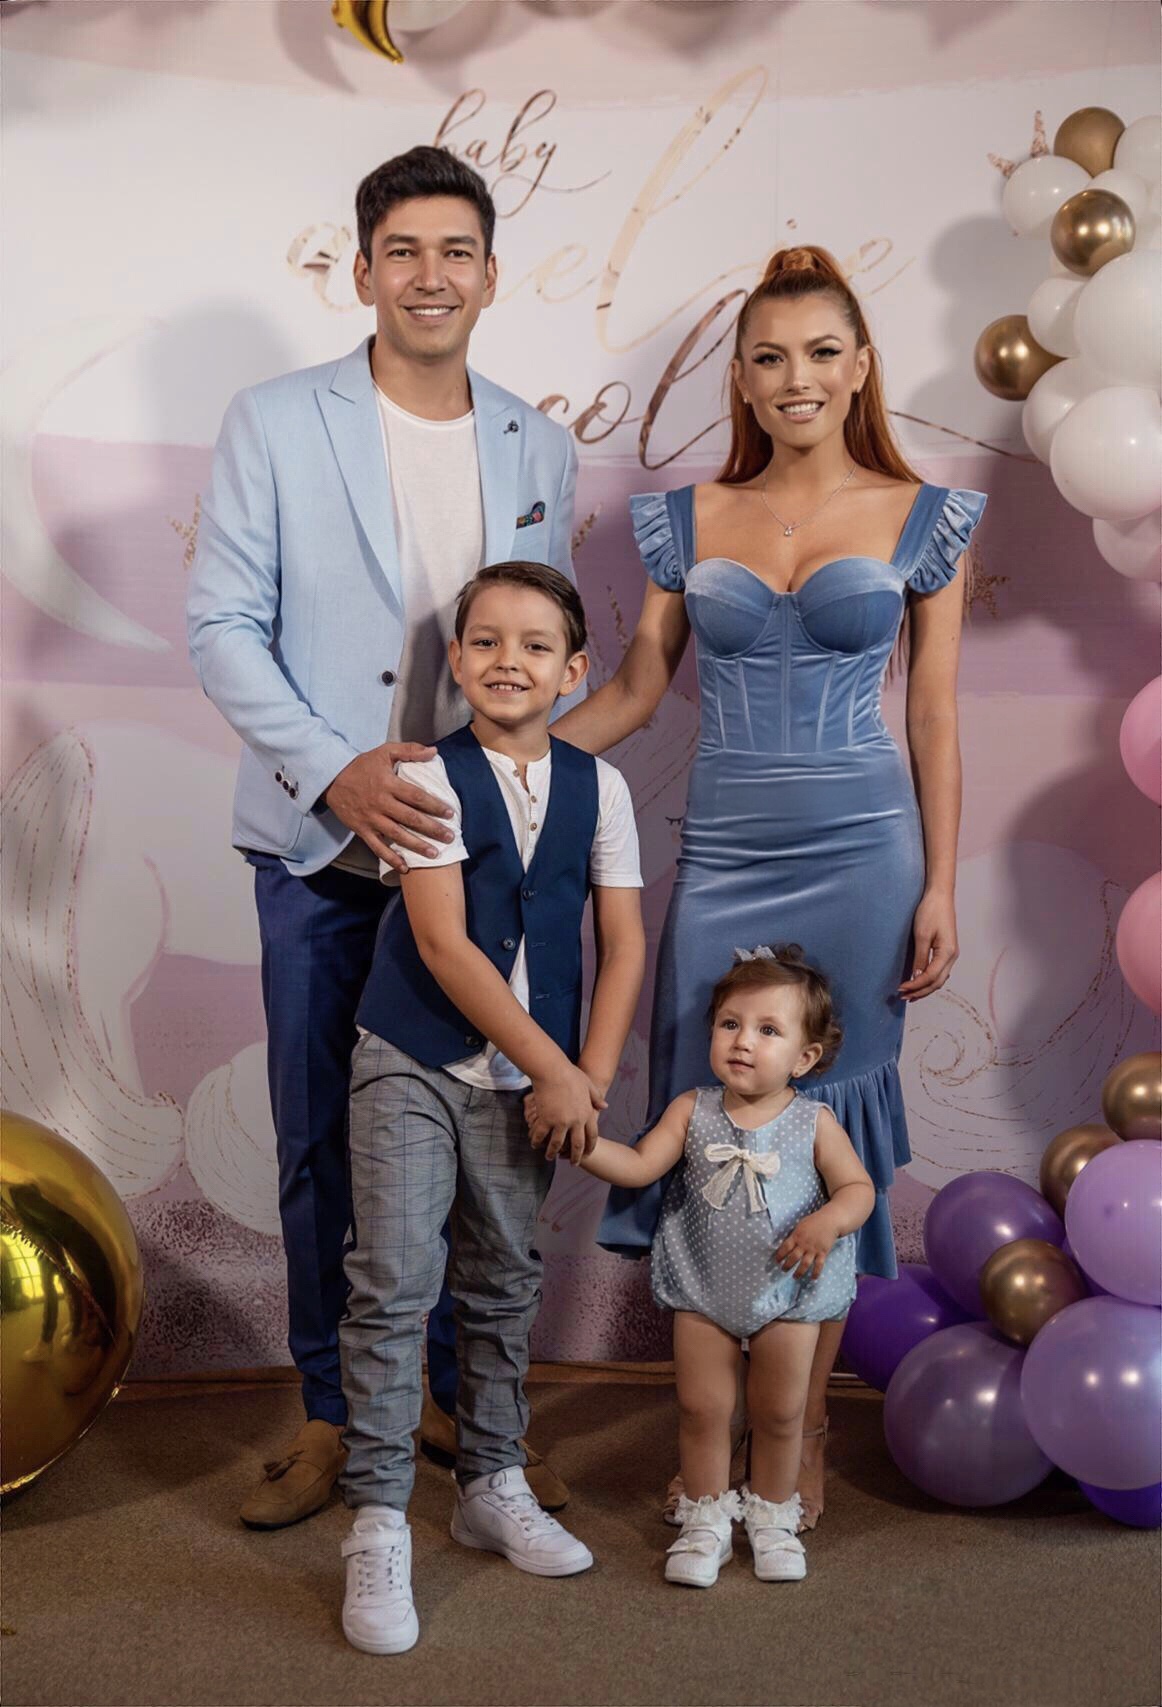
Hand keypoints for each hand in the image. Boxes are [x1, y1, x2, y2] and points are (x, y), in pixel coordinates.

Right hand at [322, 744, 453, 871]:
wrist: (330, 778)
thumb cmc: (361, 766)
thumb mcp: (384, 752)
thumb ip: (410, 750)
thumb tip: (433, 751)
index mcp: (388, 784)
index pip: (416, 796)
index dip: (434, 805)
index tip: (450, 813)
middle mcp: (381, 803)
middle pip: (410, 818)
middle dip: (432, 829)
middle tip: (450, 837)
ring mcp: (371, 819)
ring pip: (397, 835)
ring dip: (416, 846)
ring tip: (434, 854)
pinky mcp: (362, 830)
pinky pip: (377, 847)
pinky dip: (391, 859)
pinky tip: (405, 868)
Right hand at [527, 1066, 606, 1162]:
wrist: (552, 1070)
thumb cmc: (570, 1074)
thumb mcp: (588, 1085)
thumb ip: (596, 1097)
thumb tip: (605, 1107)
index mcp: (587, 1113)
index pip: (592, 1136)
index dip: (590, 1147)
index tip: (587, 1154)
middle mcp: (575, 1121)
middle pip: (576, 1145)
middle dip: (575, 1157)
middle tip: (572, 1164)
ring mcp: (560, 1122)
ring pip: (557, 1144)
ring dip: (553, 1153)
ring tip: (549, 1157)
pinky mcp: (546, 1119)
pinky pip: (541, 1135)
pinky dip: (537, 1142)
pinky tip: (535, 1145)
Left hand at [775, 1211, 836, 1281]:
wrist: (830, 1220)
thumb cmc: (814, 1221)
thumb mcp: (800, 1225)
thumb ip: (794, 1235)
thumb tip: (787, 1245)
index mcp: (797, 1236)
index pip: (785, 1247)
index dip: (780, 1255)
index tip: (777, 1261)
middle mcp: (804, 1244)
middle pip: (794, 1257)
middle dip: (787, 1265)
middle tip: (783, 1270)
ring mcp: (814, 1249)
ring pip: (805, 1263)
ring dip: (799, 1272)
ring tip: (795, 1277)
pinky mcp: (823, 1252)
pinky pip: (819, 1265)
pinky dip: (816, 1272)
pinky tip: (812, 1278)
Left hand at [899, 888, 957, 1000]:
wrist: (940, 895)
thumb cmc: (931, 911)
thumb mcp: (921, 935)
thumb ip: (920, 958)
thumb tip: (917, 976)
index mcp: (947, 953)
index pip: (931, 977)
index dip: (915, 985)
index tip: (900, 989)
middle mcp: (952, 956)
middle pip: (937, 982)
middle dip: (920, 992)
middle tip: (903, 997)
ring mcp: (951, 954)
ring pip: (940, 979)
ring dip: (925, 988)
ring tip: (910, 994)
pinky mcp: (947, 950)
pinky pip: (940, 971)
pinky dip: (929, 979)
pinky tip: (920, 981)